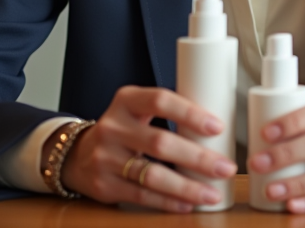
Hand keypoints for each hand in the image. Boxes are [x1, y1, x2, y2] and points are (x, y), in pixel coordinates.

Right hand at [58, 86, 237, 212]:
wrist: (78, 154)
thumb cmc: (125, 129)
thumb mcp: (137, 110)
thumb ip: (168, 113)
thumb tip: (218, 130)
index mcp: (126, 100)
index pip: (160, 100)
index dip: (190, 113)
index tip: (218, 127)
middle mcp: (113, 126)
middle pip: (160, 143)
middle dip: (197, 158)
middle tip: (226, 168)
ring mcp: (105, 157)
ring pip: (151, 175)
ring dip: (187, 187)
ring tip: (212, 192)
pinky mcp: (103, 185)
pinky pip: (141, 195)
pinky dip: (167, 201)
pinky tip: (187, 204)